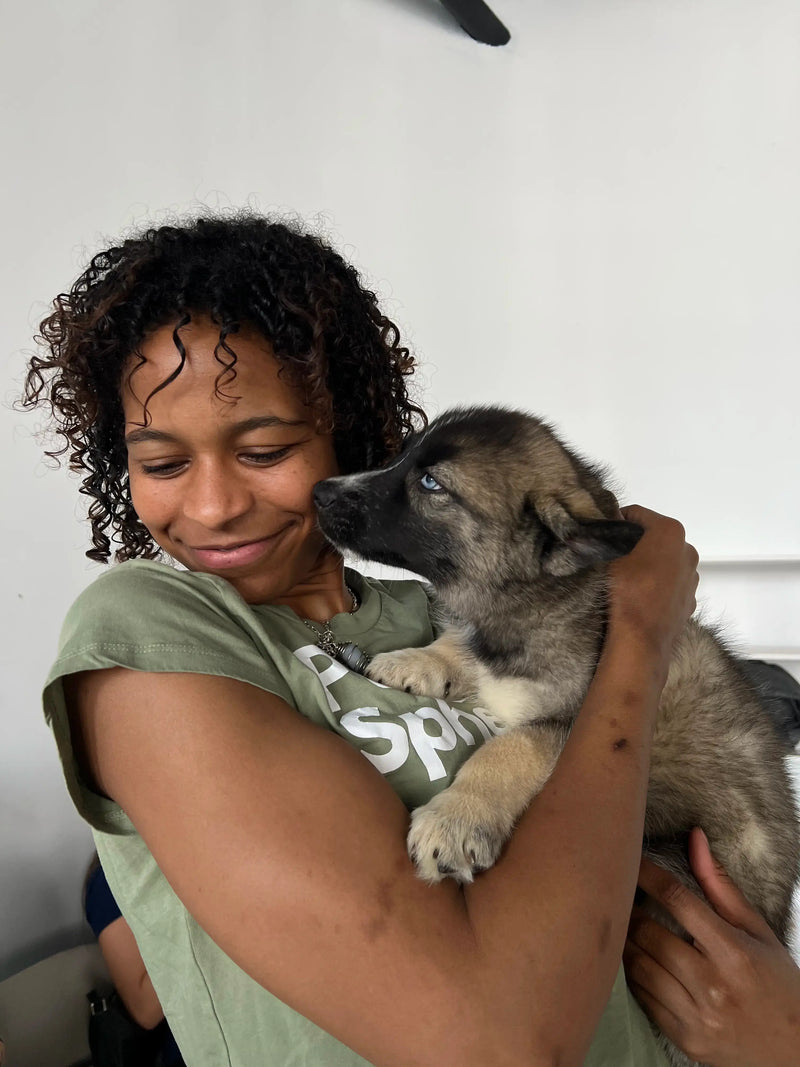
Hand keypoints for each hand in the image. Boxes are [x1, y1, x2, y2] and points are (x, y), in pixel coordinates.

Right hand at [607, 505, 697, 681]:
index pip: (638, 514)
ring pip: (665, 561)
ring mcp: (692, 576)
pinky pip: (671, 583)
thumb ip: (610, 533)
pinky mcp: (690, 599)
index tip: (604, 533)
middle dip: (637, 542)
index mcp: (670, 531)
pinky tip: (641, 596)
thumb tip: (605, 521)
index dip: (617, 520)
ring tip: (627, 579)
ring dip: (649, 564)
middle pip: (656, 537)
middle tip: (614, 555)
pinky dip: (658, 584)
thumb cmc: (626, 589)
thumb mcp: (610, 555)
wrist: (641, 637)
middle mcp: (687, 550)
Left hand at [624, 827, 799, 1065]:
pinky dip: (633, 975)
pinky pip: (641, 998)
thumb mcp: (757, 931)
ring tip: (626, 927)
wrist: (795, 1050)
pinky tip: (638, 961)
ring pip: (638, 966)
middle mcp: (712, 985)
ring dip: (627, 942)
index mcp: (734, 953)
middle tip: (623, 897)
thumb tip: (694, 838)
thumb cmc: (778, 983)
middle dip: (630, 911)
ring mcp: (696, 1016)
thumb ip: (720, 885)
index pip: (677, 900)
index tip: (631, 861)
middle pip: (648, 933)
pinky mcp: (684, 1039)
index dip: (648, 875)